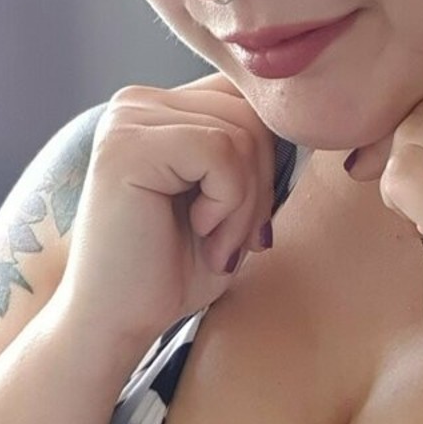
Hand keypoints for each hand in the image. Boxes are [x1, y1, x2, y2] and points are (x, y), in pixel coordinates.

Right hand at [50, 76, 277, 355]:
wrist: (116, 324)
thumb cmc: (173, 271)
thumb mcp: (231, 201)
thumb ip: (254, 153)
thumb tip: (307, 122)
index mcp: (159, 109)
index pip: (246, 100)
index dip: (266, 163)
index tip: (247, 224)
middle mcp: (137, 102)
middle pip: (249, 113)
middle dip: (260, 185)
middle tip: (234, 241)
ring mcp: (127, 120)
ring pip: (240, 134)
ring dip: (245, 203)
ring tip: (216, 244)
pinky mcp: (126, 146)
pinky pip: (220, 151)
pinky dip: (228, 203)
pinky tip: (200, 233)